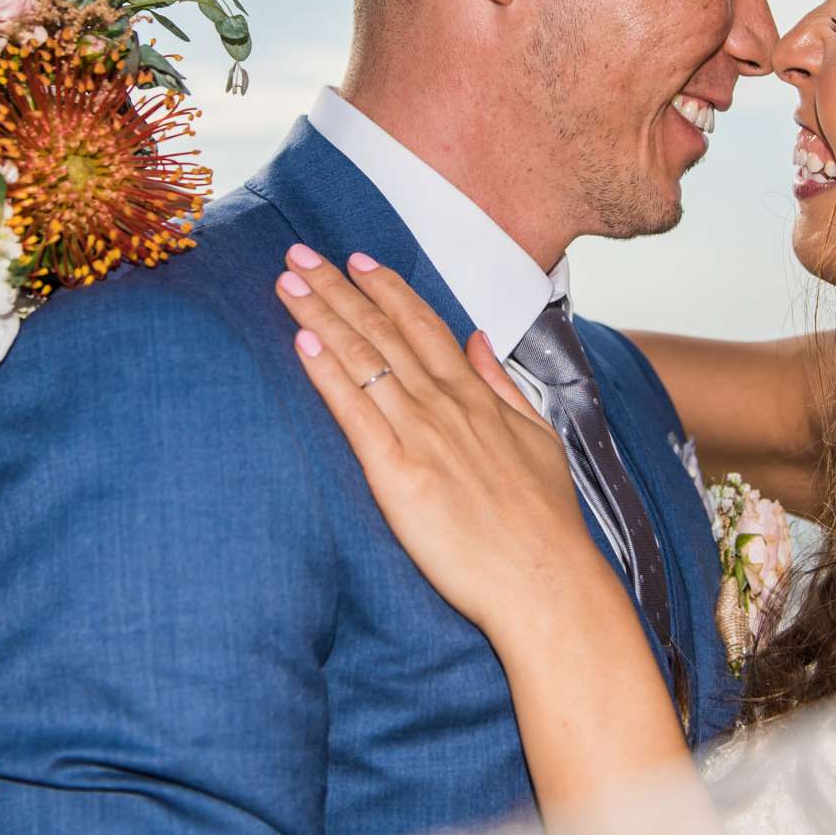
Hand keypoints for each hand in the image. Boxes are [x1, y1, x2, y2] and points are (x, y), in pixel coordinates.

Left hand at [274, 244, 608, 641]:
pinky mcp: (397, 475)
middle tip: (299, 251)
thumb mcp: (538, 437)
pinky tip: (303, 342)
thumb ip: (502, 384)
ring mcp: (421, 436)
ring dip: (322, 315)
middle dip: (338, 287)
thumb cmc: (545, 522)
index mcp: (476, 396)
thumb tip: (479, 340)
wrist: (547, 583)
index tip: (356, 259)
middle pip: (383, 330)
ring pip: (363, 360)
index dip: (386, 288)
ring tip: (288, 280)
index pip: (423, 325)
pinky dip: (327, 373)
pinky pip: (355, 413)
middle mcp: (446, 405)